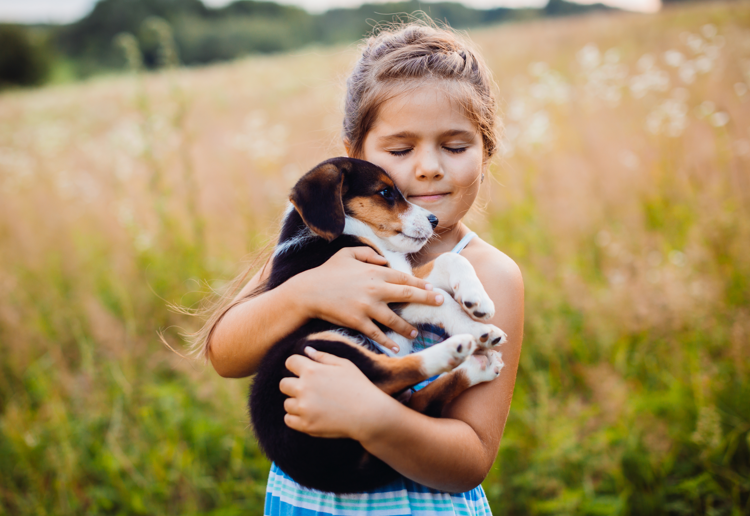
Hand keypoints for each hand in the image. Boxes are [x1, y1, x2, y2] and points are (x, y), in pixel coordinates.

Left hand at [280, 347, 388, 438]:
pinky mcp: (306, 425)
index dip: (296, 365)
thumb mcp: (344, 365)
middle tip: (310, 390)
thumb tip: (306, 350)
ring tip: (314, 404)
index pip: (290, 362)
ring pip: (287, 403)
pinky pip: (288, 419)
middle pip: (283, 384)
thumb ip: (323, 357)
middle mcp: (304, 388)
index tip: (303, 371)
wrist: (369, 414)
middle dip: (294, 384)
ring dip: (296, 402)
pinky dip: (296, 417)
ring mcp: (303, 408)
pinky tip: (309, 414)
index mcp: (312, 371)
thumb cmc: (359, 386)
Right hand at [291, 247, 442, 352]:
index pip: (404, 278)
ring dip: (407, 327)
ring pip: (395, 319)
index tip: (432, 289)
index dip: (420, 284)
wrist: (308, 292)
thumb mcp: (347, 254)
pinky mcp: (358, 321)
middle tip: (440, 303)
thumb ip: (368, 253)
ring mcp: (367, 306)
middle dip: (426, 299)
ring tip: (415, 333)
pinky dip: (387, 342)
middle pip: (407, 295)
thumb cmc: (327, 272)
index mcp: (374, 271)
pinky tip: (395, 348)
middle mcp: (374, 288)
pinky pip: (377, 333)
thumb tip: (384, 260)